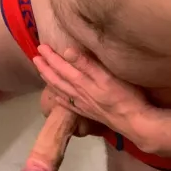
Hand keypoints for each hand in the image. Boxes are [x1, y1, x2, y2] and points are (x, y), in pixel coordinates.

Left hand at [33, 45, 153, 142]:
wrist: (135, 122)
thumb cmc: (125, 96)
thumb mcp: (107, 76)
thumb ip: (87, 64)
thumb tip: (66, 51)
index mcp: (82, 82)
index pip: (61, 67)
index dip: (51, 57)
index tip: (41, 47)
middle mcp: (79, 94)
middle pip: (57, 79)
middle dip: (46, 68)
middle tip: (35, 57)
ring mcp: (83, 105)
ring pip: (61, 91)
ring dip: (50, 81)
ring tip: (42, 73)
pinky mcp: (89, 113)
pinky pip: (68, 104)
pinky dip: (60, 99)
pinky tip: (57, 98)